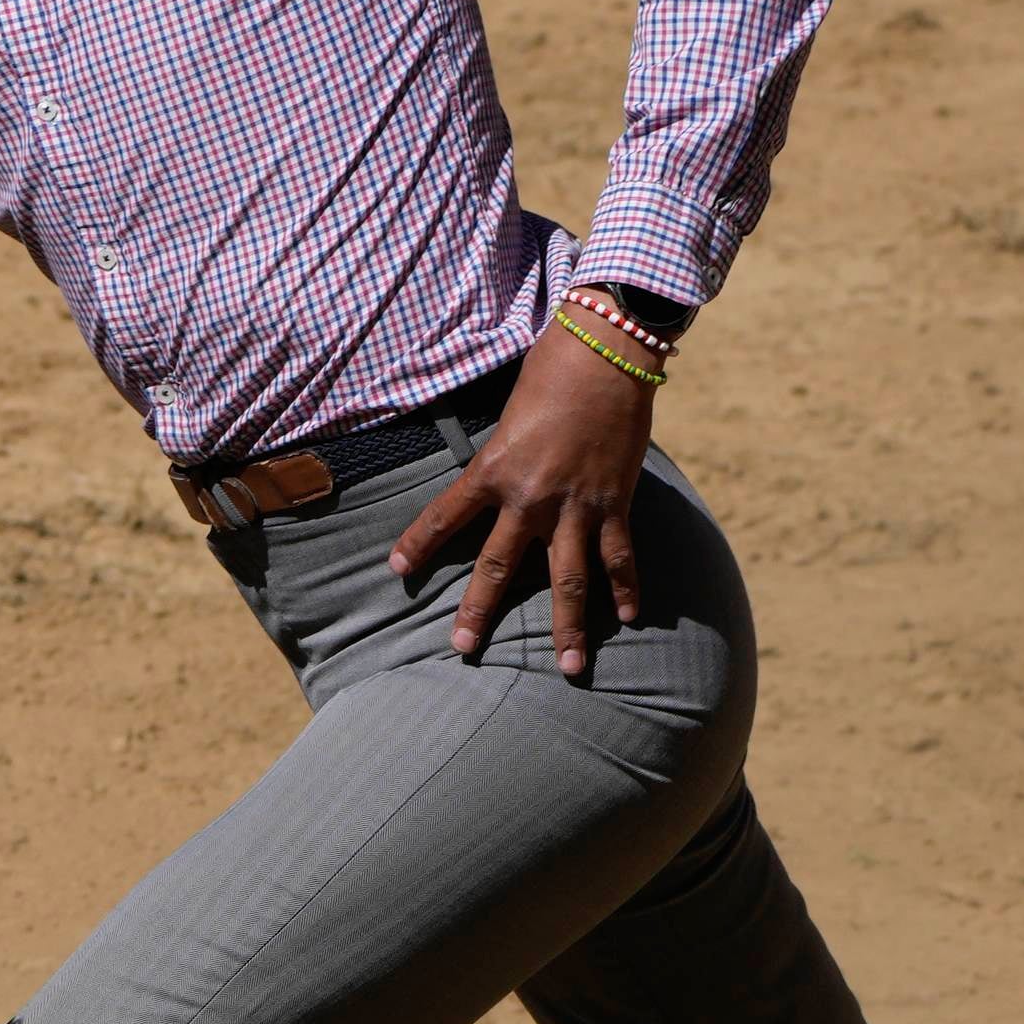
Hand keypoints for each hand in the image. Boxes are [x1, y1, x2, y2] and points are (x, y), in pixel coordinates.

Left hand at [387, 324, 658, 677]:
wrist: (604, 355)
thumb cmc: (549, 374)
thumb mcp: (507, 418)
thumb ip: (500, 458)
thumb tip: (493, 482)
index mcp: (492, 471)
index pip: (443, 517)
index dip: (418, 544)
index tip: (396, 571)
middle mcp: (529, 497)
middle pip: (499, 568)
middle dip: (478, 612)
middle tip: (461, 650)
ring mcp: (576, 506)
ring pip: (568, 580)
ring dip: (567, 627)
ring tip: (567, 668)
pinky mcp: (615, 503)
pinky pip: (619, 557)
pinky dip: (625, 589)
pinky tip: (626, 619)